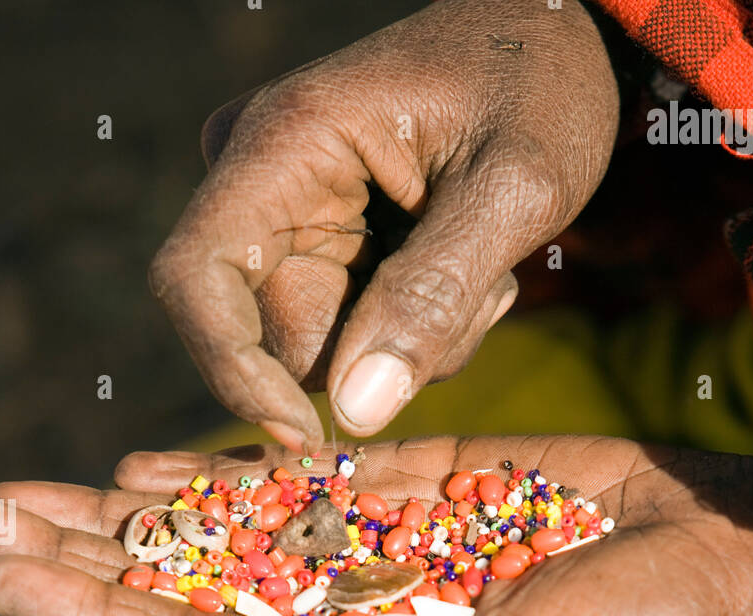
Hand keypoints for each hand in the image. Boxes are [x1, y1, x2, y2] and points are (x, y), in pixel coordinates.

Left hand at [0, 438, 752, 615]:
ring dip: (126, 515)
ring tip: (27, 493)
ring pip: (223, 532)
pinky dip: (223, 476)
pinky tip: (147, 471)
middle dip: (80, 561)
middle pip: (184, 589)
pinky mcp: (419, 488)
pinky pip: (301, 483)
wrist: (723, 574)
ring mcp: (379, 553)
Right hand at [148, 0, 618, 451]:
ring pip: (322, 350)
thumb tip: (354, 412)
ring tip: (482, 267)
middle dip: (376, 350)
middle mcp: (263, 179)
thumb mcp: (516, 186)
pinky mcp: (322, 244)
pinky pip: (350, 336)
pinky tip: (466, 265)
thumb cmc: (540, 84)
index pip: (196, 280)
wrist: (557, 41)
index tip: (307, 436)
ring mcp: (289, 214)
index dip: (233, 371)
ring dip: (412, 340)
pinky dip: (416, 328)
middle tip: (480, 292)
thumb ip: (436, 295)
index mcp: (285, 142)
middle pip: (273, 335)